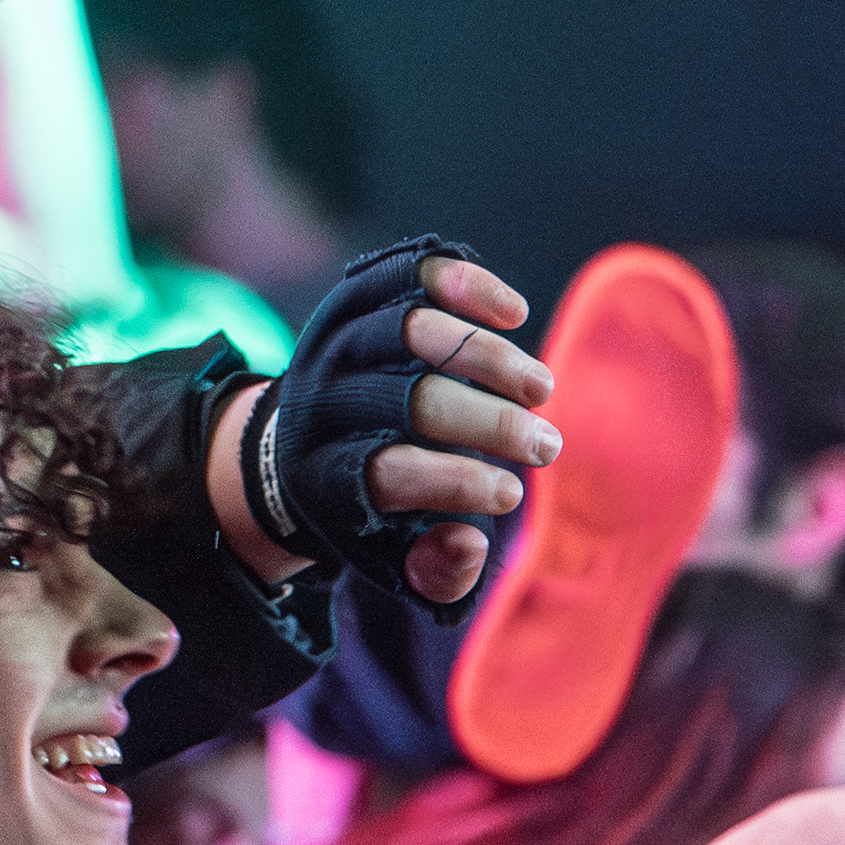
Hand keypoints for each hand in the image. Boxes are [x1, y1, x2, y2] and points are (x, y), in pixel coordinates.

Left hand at [208, 253, 557, 605]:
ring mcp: (335, 340)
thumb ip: (434, 571)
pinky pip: (410, 273)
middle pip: (409, 401)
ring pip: (414, 330)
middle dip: (490, 425)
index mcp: (323, 473)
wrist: (298, 439)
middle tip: (545, 447)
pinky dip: (465, 285)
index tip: (510, 497)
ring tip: (540, 391)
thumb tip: (469, 542)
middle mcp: (321, 401)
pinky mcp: (357, 295)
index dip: (457, 484)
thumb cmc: (367, 504)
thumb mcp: (390, 555)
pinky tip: (514, 315)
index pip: (389, 471)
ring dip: (490, 359)